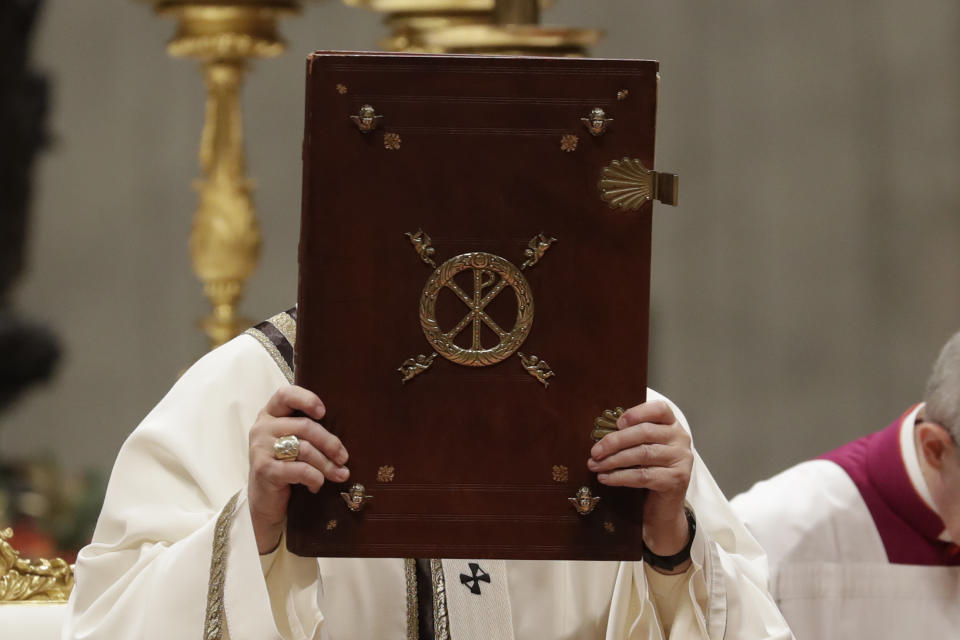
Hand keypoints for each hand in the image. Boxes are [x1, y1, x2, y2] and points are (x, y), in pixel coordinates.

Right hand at [248, 385, 348, 553]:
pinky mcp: (264, 469)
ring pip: (305, 449)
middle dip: (330, 443)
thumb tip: (347, 430)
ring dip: (327, 464)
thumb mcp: (294, 442)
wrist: (265, 501)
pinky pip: (300, 469)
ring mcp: (260, 448)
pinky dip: (315, 477)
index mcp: (270, 414)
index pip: (285, 394)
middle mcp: (262, 428)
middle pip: (305, 426)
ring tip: (339, 474)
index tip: (324, 412)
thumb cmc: (286, 466)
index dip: (307, 399)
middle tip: (344, 458)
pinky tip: (317, 484)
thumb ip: (308, 430)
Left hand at [587, 399, 692, 567]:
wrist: (663, 509)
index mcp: (672, 426)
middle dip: (615, 441)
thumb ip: (631, 437)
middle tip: (594, 451)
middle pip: (645, 432)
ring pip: (642, 454)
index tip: (617, 423)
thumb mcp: (643, 449)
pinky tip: (605, 478)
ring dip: (614, 460)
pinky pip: (643, 475)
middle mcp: (681, 439)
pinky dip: (620, 477)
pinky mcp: (676, 480)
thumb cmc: (649, 472)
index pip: (659, 409)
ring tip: (595, 465)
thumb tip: (600, 433)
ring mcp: (681, 460)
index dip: (637, 413)